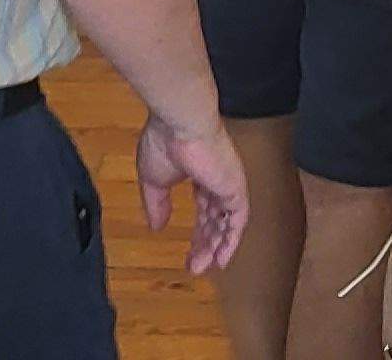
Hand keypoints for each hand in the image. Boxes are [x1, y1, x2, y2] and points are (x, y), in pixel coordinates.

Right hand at [137, 111, 249, 273]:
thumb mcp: (153, 180)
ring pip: (227, 223)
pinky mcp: (237, 189)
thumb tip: (156, 227)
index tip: (189, 252)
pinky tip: (221, 259)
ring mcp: (229, 185)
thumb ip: (157, 204)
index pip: (204, 208)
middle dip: (206, 244)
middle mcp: (217, 181)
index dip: (198, 232)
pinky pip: (238, 221)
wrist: (181, 124)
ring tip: (204, 267)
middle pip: (216, 219)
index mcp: (199, 174)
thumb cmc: (164, 143)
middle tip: (195, 266)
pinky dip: (231, 241)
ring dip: (217, 247)